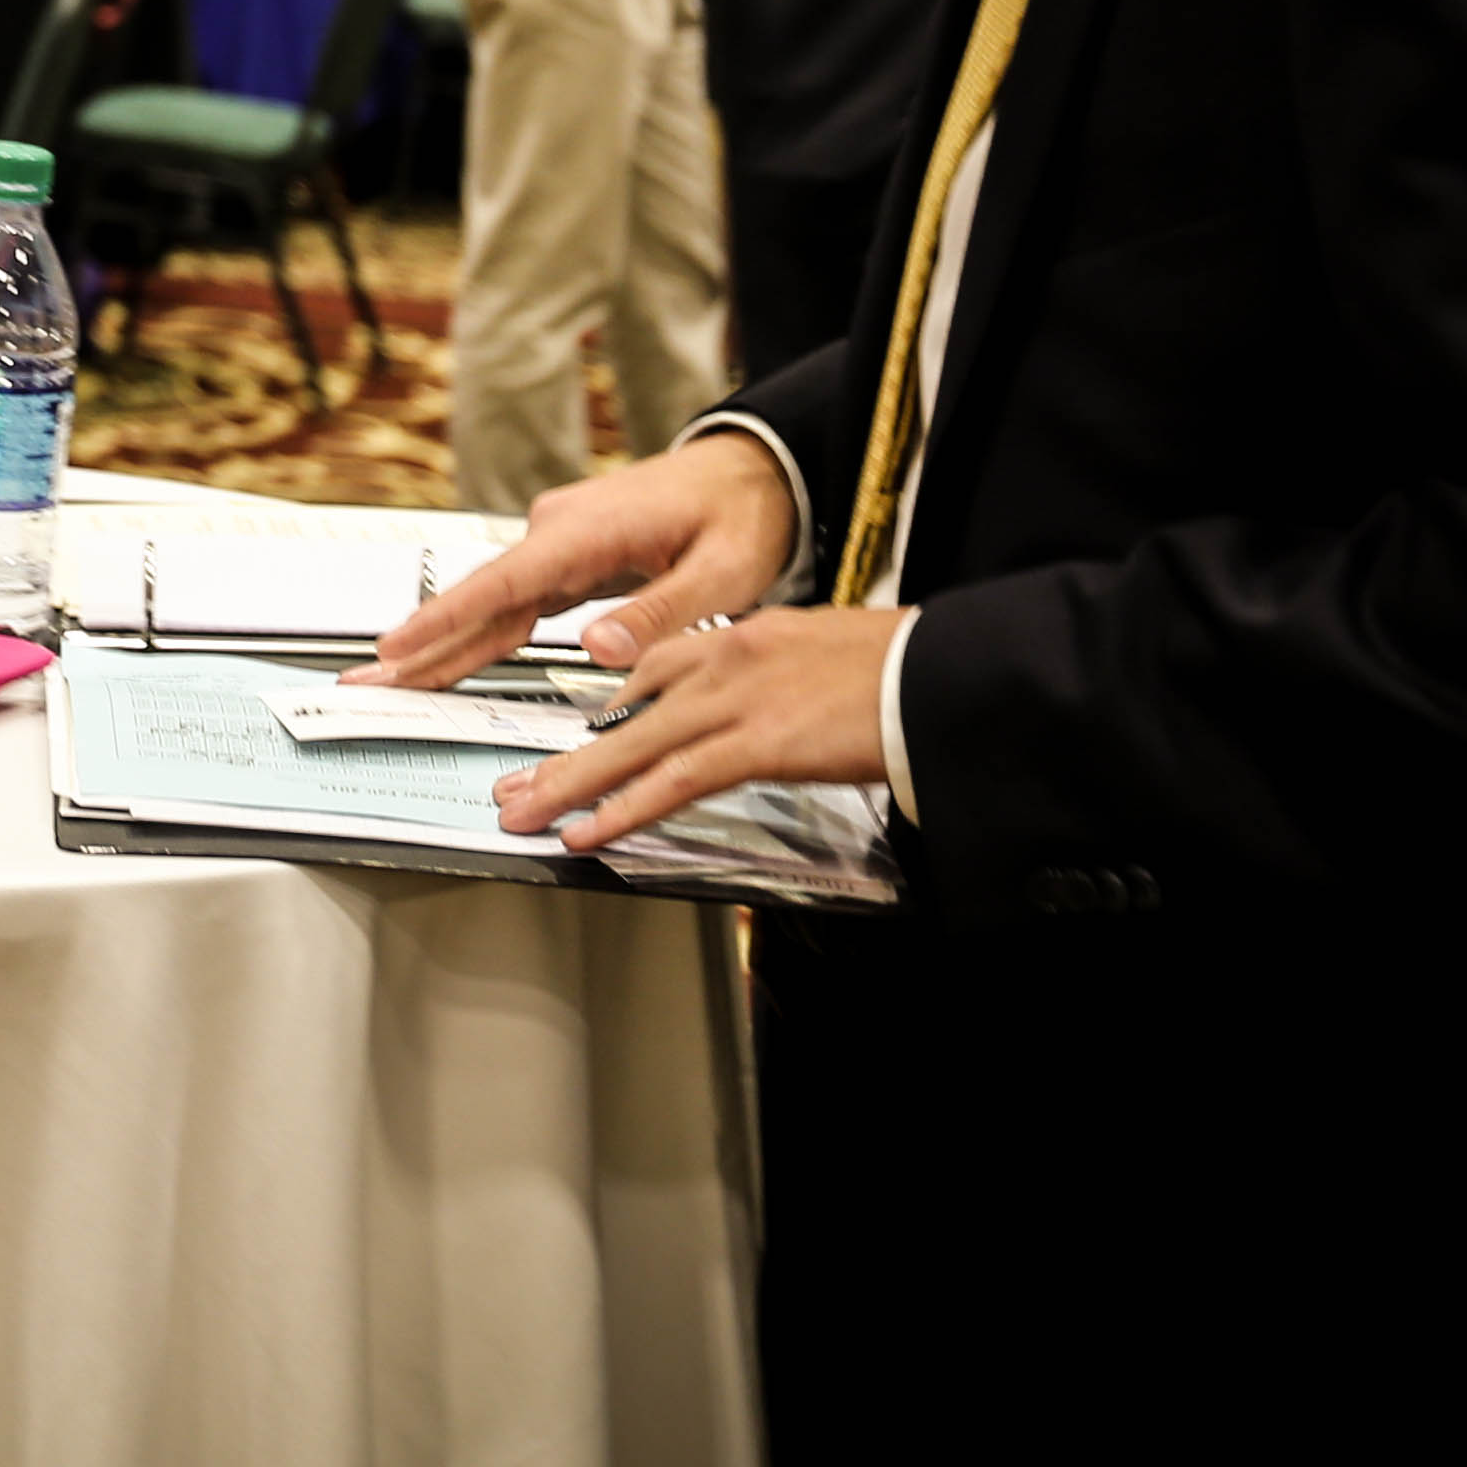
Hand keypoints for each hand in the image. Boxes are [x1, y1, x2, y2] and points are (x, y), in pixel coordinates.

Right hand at [360, 427, 802, 688]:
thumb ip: (657, 612)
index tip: (395, 648)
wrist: (753, 471)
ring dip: (444, 642)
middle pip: (479, 596)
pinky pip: (516, 602)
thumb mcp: (720, 574)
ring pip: (492, 603)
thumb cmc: (741, 518)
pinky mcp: (569, 556)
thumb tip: (595, 648)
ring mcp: (559, 542)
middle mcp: (558, 531)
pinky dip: (481, 631)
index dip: (445, 620)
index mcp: (587, 533)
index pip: (501, 583)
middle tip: (366, 680)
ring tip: (393, 680)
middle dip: (421, 642)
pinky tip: (450, 660)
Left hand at [482, 604, 909, 852]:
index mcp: (745, 635)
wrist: (949, 671)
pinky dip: (625, 809)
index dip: (614, 707)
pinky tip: (591, 831)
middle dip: (565, 755)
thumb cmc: (903, 668)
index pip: (658, 665)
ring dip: (572, 787)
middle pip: (625, 710)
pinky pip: (675, 781)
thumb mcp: (825, 654)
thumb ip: (779, 676)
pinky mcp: (759, 743)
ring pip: (633, 747)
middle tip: (517, 787)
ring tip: (525, 816)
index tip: (585, 732)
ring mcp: (738, 700)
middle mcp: (727, 659)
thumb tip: (766, 708)